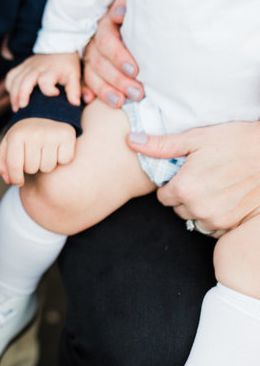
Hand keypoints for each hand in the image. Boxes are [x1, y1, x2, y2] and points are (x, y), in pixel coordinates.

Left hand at [0, 118, 75, 185]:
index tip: (18, 182)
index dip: (15, 178)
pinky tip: (57, 149)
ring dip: (46, 164)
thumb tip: (8, 180)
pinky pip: (64, 160)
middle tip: (33, 156)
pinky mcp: (67, 135)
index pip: (14, 166)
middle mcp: (34, 133)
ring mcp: (52, 134)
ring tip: (44, 152)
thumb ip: (2, 163)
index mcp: (16, 135)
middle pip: (32, 169)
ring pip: (47, 167)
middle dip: (32, 167)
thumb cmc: (24, 135)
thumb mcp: (8, 145)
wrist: (45, 114)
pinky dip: (61, 159)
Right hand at [4, 53, 81, 111]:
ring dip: (13, 94)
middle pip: (26, 80)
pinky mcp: (22, 66)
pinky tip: (13, 97)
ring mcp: (28, 66)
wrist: (59, 47)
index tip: (54, 94)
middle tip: (21, 107)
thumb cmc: (67, 66)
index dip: (49, 89)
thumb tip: (75, 104)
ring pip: (15, 79)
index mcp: (52, 70)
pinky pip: (11, 76)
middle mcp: (38, 68)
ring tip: (16, 108)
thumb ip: (75, 90)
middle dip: (22, 94)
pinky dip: (9, 87)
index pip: (46, 80)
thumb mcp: (74, 76)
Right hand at [82, 0, 142, 106]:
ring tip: (120, 102)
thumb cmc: (135, 12)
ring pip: (91, 76)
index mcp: (104, 26)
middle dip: (118, 80)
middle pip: (99, 63)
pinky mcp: (88, 69)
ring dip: (105, 91)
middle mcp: (93, 43)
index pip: (106, 42)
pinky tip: (91, 101)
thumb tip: (119, 15)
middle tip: (137, 93)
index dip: (119, 57)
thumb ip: (126, 4)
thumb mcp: (133, 2)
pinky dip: (87, 92)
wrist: (127, 16)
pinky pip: (83, 82)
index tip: (135, 70)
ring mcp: (89, 57)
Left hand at [128, 121, 259, 235]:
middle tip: (202, 178)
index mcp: (184, 188)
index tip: (185, 175)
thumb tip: (131, 140)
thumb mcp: (196, 139)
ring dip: (199, 207)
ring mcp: (216, 219)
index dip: (172, 185)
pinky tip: (225, 198)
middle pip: (177, 208)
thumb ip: (161, 145)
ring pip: (194, 218)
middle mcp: (197, 207)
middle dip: (185, 196)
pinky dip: (215, 216)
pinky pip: (212, 227)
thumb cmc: (235, 142)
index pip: (162, 197)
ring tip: (215, 187)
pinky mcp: (231, 224)